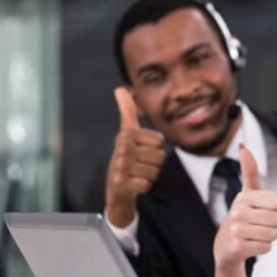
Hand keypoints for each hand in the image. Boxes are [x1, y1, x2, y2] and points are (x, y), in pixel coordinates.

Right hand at [104, 87, 164, 227]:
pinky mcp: (121, 184)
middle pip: (159, 157)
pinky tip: (133, 185)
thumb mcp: (127, 133)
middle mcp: (122, 148)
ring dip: (149, 176)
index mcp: (126, 134)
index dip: (155, 149)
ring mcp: (120, 167)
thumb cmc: (126, 157)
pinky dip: (143, 187)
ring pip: (155, 171)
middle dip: (153, 164)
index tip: (141, 151)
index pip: (160, 141)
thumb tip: (120, 88)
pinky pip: (147, 185)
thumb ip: (127, 111)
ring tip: (136, 174)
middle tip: (139, 165)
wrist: (115, 187)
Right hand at [213, 145, 276, 272]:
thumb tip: (242, 146)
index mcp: (244, 197)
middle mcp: (238, 211)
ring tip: (255, 235)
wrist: (226, 246)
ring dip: (269, 237)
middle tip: (259, 225)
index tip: (262, 210)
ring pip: (273, 234)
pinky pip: (266, 247)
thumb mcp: (248, 193)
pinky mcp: (237, 247)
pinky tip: (251, 245)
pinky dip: (263, 248)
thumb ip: (249, 170)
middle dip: (273, 225)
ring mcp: (236, 230)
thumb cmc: (244, 216)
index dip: (275, 209)